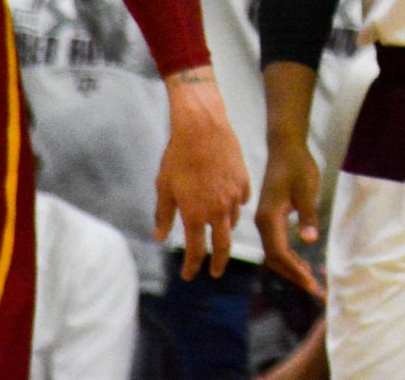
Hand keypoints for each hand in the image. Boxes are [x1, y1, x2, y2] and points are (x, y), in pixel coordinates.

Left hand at [155, 70, 251, 277]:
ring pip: (233, 222)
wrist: (202, 128)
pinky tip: (231, 204)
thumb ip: (163, 216)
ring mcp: (234, 195)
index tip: (190, 276)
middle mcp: (218, 210)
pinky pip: (242, 201)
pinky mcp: (244, 180)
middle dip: (219, 262)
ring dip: (225, 231)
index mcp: (196, 215)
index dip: (193, 266)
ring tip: (219, 233)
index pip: (196, 251)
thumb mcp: (164, 188)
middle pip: (223, 245)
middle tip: (216, 272)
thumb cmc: (177, 157)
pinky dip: (236, 207)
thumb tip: (160, 238)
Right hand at [256, 131, 325, 295]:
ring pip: (274, 253)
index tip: (311, 284)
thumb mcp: (307, 189)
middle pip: (274, 258)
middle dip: (293, 275)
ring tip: (310, 280)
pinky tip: (301, 261)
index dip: (295, 270)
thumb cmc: (297, 166)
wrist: (285, 147)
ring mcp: (265, 220)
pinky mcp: (270, 217)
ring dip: (291, 267)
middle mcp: (262, 223)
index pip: (280, 253)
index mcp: (269, 218)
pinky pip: (276, 243)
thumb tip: (309, 241)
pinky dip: (288, 256)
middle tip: (314, 289)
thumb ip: (308, 215)